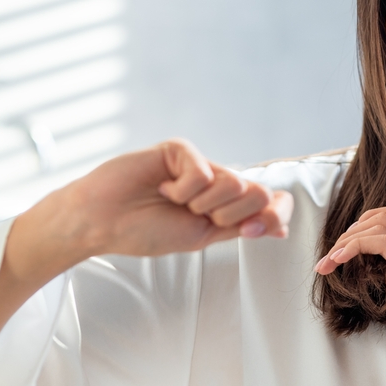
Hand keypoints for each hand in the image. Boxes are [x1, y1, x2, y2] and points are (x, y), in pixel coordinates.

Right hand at [55, 138, 292, 259]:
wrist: (103, 222)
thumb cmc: (146, 230)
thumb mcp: (203, 236)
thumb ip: (242, 227)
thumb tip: (282, 228)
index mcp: (226, 202)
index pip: (271, 199)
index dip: (276, 212)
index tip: (254, 229)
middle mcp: (218, 179)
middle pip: (258, 192)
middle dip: (228, 215)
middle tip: (195, 216)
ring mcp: (201, 162)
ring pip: (234, 182)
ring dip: (202, 204)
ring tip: (175, 202)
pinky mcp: (182, 149)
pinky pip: (203, 173)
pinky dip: (181, 191)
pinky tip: (162, 187)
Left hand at [314, 205, 385, 385]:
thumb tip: (373, 261)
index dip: (368, 225)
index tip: (344, 248)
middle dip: (356, 227)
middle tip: (332, 253)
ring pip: (384, 224)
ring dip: (350, 237)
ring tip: (330, 259)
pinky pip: (385, 242)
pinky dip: (357, 245)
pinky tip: (340, 260)